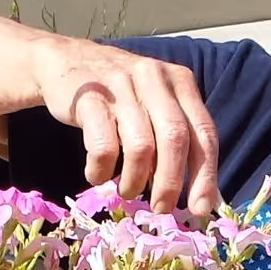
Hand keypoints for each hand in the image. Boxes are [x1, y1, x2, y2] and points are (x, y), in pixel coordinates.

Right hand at [32, 38, 220, 217]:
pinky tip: (98, 175)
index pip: (203, 132)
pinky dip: (102, 171)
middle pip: (174, 139)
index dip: (206, 175)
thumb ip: (177, 138)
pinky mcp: (88, 97)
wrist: (65, 60)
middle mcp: (154, 78)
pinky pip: (103, 147)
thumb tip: (198, 194)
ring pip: (140, 146)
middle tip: (162, 208)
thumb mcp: (155, 103)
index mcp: (180, 82)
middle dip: (171, 183)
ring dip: (135, 181)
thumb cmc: (119, 94)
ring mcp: (121, 85)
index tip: (201, 209)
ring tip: (128, 191)